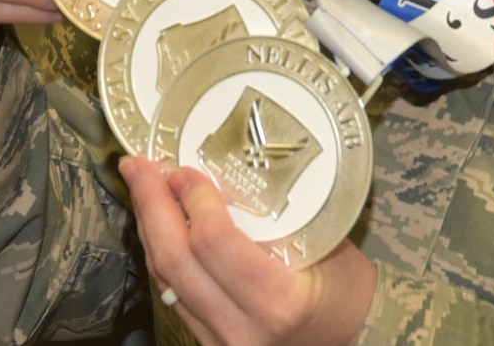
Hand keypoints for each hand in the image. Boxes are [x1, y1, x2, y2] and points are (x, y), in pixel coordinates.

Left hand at [121, 156, 376, 345]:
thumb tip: (225, 171)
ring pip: (165, 279)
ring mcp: (219, 341)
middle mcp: (240, 328)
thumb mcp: (327, 244)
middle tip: (139, 165)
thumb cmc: (348, 291)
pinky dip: (162, 253)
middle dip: (151, 206)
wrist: (353, 338)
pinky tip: (159, 226)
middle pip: (175, 262)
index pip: (214, 243)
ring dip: (149, 228)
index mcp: (278, 301)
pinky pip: (173, 294)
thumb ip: (277, 215)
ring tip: (141, 187)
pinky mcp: (207, 342)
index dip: (192, 200)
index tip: (185, 169)